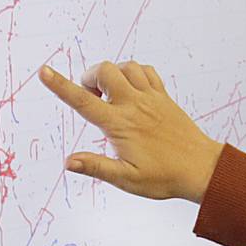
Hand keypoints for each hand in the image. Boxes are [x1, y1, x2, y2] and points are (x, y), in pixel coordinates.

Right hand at [38, 61, 223, 203]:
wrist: (202, 169)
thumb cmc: (164, 177)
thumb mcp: (127, 179)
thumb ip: (97, 168)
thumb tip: (69, 162)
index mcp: (120, 125)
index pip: (83, 101)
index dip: (60, 86)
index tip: (44, 71)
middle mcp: (134, 105)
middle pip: (104, 71)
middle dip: (89, 78)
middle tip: (92, 100)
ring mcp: (151, 98)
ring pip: (126, 66)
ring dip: (112, 74)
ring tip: (110, 96)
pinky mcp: (164, 97)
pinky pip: (146, 71)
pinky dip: (133, 72)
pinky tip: (131, 90)